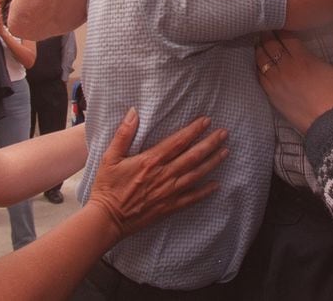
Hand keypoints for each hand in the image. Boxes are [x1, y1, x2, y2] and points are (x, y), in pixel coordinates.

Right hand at [87, 108, 227, 239]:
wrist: (107, 219)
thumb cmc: (107, 187)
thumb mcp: (110, 157)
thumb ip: (123, 134)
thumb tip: (133, 112)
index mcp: (151, 160)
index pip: (178, 141)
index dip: (194, 130)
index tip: (207, 121)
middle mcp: (164, 175)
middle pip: (193, 156)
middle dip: (210, 143)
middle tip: (225, 133)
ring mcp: (168, 192)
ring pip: (196, 174)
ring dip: (212, 163)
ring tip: (226, 152)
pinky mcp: (169, 207)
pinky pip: (192, 198)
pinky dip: (205, 192)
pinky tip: (217, 185)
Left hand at [256, 30, 332, 134]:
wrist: (330, 126)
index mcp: (303, 58)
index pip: (285, 35)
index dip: (280, 26)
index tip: (278, 20)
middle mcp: (287, 67)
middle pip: (270, 43)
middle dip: (267, 33)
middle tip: (265, 26)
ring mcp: (277, 81)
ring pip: (261, 58)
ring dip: (260, 47)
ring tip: (260, 42)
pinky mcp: (272, 95)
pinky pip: (259, 76)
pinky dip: (257, 66)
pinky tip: (259, 62)